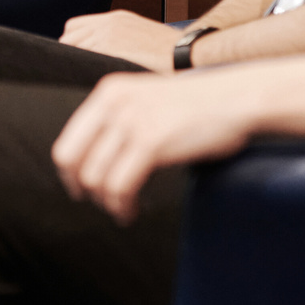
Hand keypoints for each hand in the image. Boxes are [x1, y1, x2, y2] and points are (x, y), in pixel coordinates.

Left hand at [51, 69, 254, 223]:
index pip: (67, 142)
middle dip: (83, 190)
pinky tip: (130, 211)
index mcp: (109, 92)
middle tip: (99, 204)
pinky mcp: (151, 142)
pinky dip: (121, 206)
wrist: (236, 98)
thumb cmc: (199, 105)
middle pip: (73, 162)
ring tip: (123, 210)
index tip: (80, 189)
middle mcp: (114, 104)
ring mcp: (131, 122)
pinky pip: (119, 186)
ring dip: (107, 202)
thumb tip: (96, 159)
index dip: (70, 174)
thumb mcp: (148, 100)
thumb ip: (121, 119)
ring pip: (95, 178)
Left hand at [60, 9, 180, 70]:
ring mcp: (107, 34)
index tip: (78, 59)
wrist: (187, 52)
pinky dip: (81, 70)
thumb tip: (102, 57)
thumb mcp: (141, 37)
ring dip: (75, 65)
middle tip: (80, 74)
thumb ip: (120, 41)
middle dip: (70, 56)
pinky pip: (80, 58)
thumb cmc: (171, 53)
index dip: (72, 44)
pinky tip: (93, 81)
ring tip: (87, 80)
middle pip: (67, 38)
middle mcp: (108, 23)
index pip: (74, 26)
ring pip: (71, 49)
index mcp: (116, 18)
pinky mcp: (109, 48)